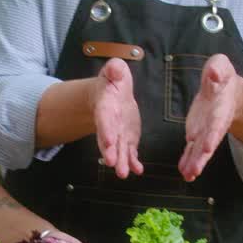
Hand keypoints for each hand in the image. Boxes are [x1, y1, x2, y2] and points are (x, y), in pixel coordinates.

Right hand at [91, 58, 143, 178]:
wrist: (112, 93)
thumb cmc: (112, 81)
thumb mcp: (114, 70)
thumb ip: (114, 69)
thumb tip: (115, 69)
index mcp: (106, 106)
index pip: (104, 119)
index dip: (105, 130)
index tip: (107, 141)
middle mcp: (110, 124)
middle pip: (109, 140)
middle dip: (110, 152)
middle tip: (113, 164)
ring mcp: (118, 134)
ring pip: (119, 150)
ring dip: (122, 162)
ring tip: (124, 174)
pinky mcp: (127, 140)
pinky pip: (130, 153)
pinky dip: (134, 162)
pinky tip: (138, 170)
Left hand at [179, 54, 241, 180]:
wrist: (225, 87)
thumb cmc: (222, 75)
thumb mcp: (221, 65)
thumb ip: (218, 69)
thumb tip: (214, 74)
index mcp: (220, 109)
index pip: (217, 124)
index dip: (213, 135)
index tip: (209, 148)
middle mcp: (214, 124)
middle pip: (208, 143)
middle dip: (202, 157)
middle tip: (195, 171)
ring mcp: (205, 130)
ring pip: (199, 150)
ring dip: (194, 163)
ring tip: (188, 176)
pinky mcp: (197, 133)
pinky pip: (191, 149)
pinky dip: (187, 160)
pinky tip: (184, 171)